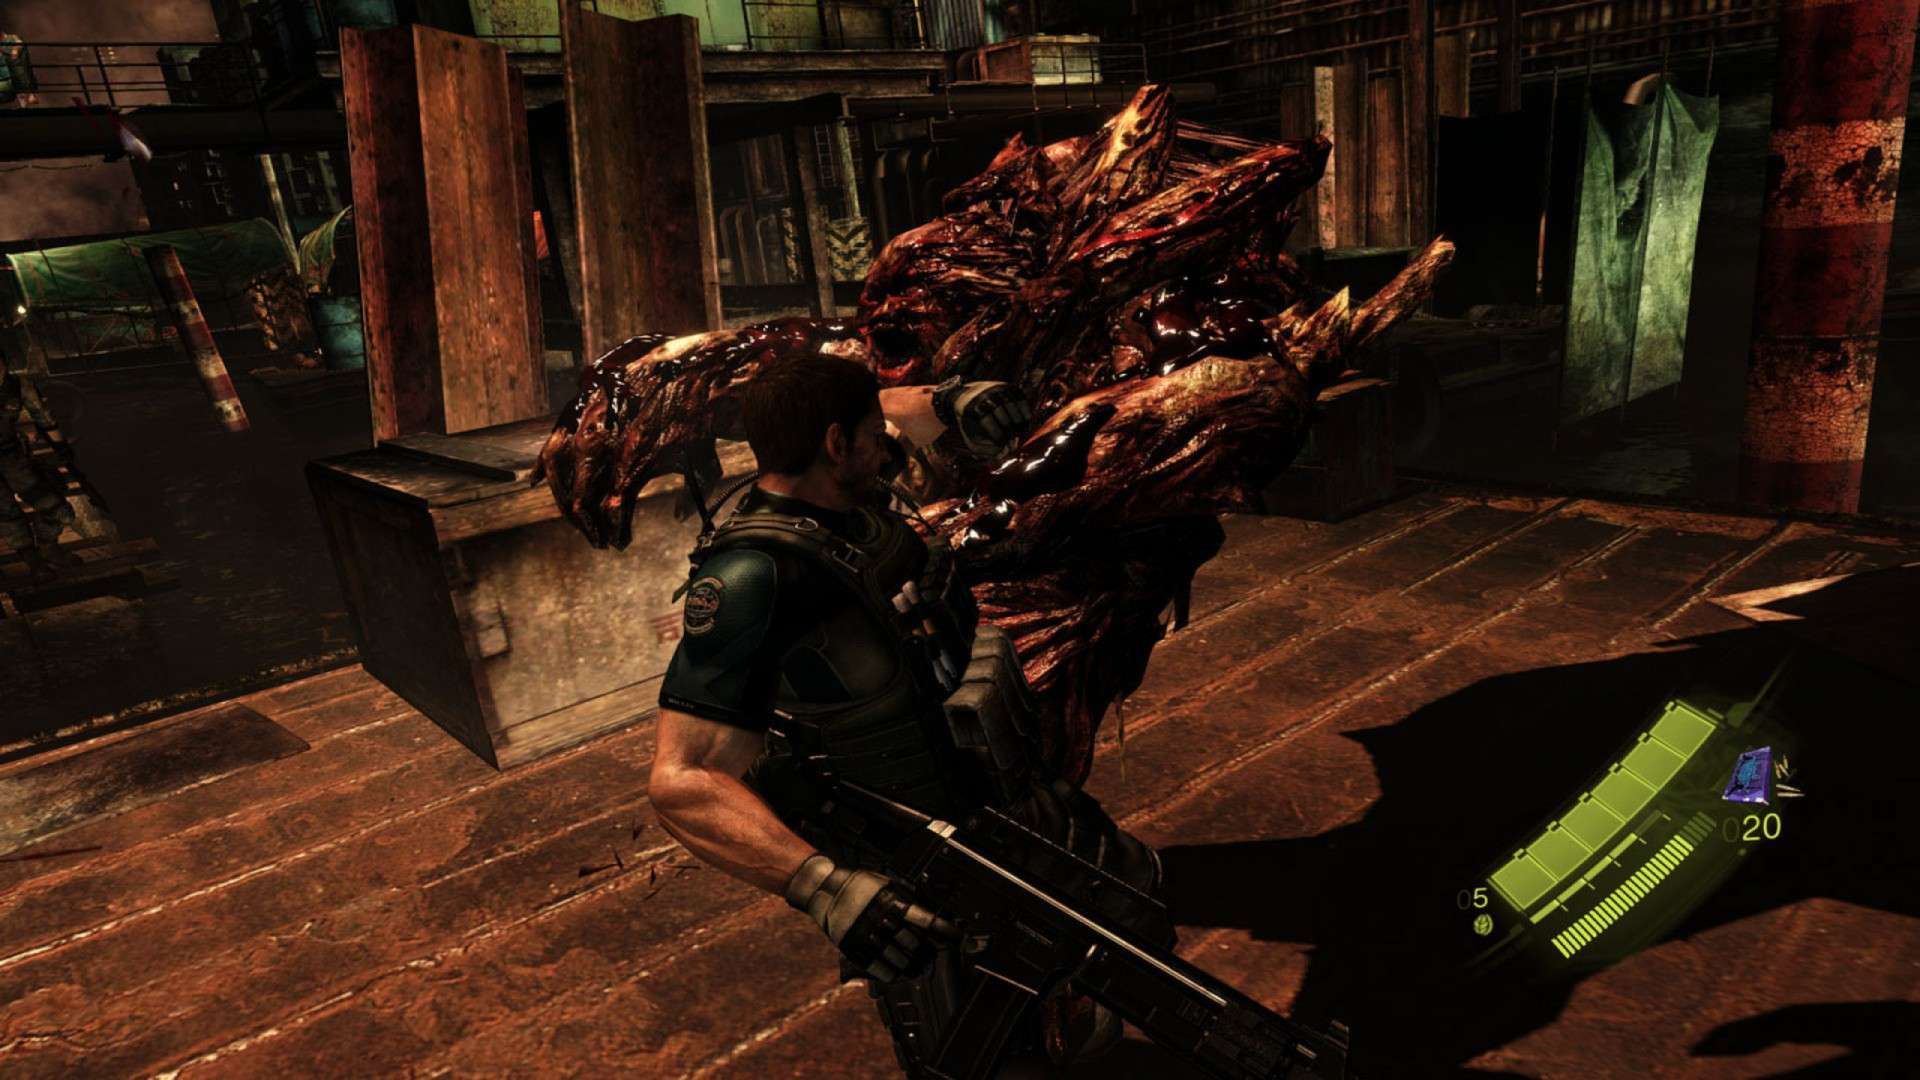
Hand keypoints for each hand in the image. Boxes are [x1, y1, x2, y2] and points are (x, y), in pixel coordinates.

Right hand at [785, 853, 957, 982]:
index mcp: (892, 901)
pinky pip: (878, 967)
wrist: (824, 890)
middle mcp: (881, 920)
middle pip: (914, 943)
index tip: (962, 940)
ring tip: (919, 968)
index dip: (946, 931)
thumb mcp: (885, 883)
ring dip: (912, 966)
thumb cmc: (859, 884)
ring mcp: (867, 936)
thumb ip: (905, 896)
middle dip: (927, 952)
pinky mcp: (854, 949)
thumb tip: (931, 907)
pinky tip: (899, 974)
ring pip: (898, 958)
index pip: (926, 920)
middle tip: (934, 957)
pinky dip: (892, 974)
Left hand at [937, 380, 1033, 457]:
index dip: (998, 436)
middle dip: (1010, 431)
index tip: (1003, 445)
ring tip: (1019, 434)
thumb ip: (985, 450)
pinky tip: (1025, 424)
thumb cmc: (970, 422)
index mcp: (973, 408)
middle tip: (1013, 441)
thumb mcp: (970, 437)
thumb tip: (1004, 453)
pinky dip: (1025, 412)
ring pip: (1013, 406)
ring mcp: (997, 389)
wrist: (965, 395)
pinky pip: (1021, 399)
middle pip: (1002, 414)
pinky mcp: (1007, 386)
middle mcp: (985, 395)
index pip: (988, 422)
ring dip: (1019, 423)